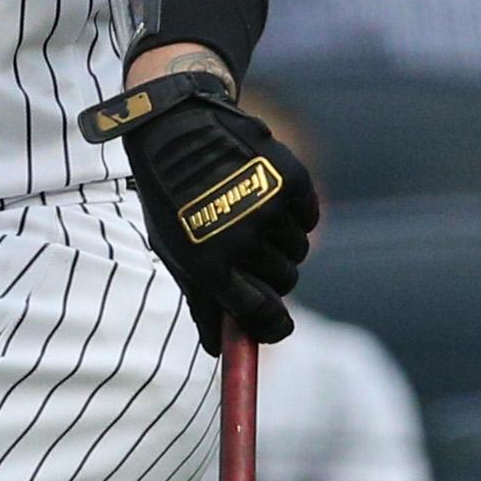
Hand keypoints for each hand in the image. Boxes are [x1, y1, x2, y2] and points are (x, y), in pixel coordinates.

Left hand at [84, 71, 317, 353]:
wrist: (176, 128)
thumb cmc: (170, 198)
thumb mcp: (174, 251)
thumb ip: (201, 301)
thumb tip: (217, 352)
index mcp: (208, 267)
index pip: (261, 316)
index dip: (272, 327)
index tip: (276, 327)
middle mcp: (241, 241)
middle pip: (286, 283)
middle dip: (273, 275)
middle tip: (251, 251)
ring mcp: (269, 209)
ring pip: (299, 249)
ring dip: (281, 240)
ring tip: (249, 212)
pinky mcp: (291, 180)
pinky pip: (309, 216)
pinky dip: (294, 212)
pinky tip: (264, 192)